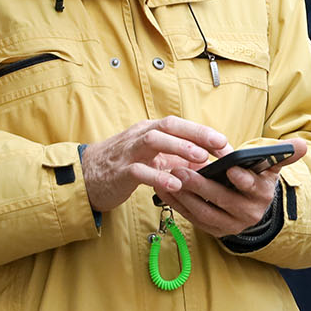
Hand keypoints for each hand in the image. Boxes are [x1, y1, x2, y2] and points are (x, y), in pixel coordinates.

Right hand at [81, 116, 228, 211]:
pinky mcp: (120, 172)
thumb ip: (176, 158)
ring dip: (179, 147)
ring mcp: (128, 152)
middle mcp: (139, 136)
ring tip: (200, 158)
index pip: (179, 125)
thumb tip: (207, 162)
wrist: (86, 177)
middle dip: (196, 133)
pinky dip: (158, 177)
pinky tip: (175, 185)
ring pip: (153, 141)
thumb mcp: (152, 158)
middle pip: (169, 126)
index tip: (224, 142)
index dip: (202, 131)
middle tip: (219, 145)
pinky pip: (139, 171)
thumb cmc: (123, 165)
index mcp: (149, 130)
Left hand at [160, 138, 306, 239]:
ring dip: (184, 196)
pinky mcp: (214, 231)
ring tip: (169, 179)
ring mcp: (230, 225)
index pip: (253, 186)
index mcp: (263, 194)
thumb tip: (303, 145)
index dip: (242, 178)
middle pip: (223, 200)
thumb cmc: (257, 179)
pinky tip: (164, 190)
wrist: (252, 207)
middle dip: (201, 185)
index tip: (230, 168)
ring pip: (204, 212)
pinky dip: (177, 204)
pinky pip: (192, 218)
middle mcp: (248, 213)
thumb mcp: (271, 167)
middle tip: (182, 170)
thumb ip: (284, 154)